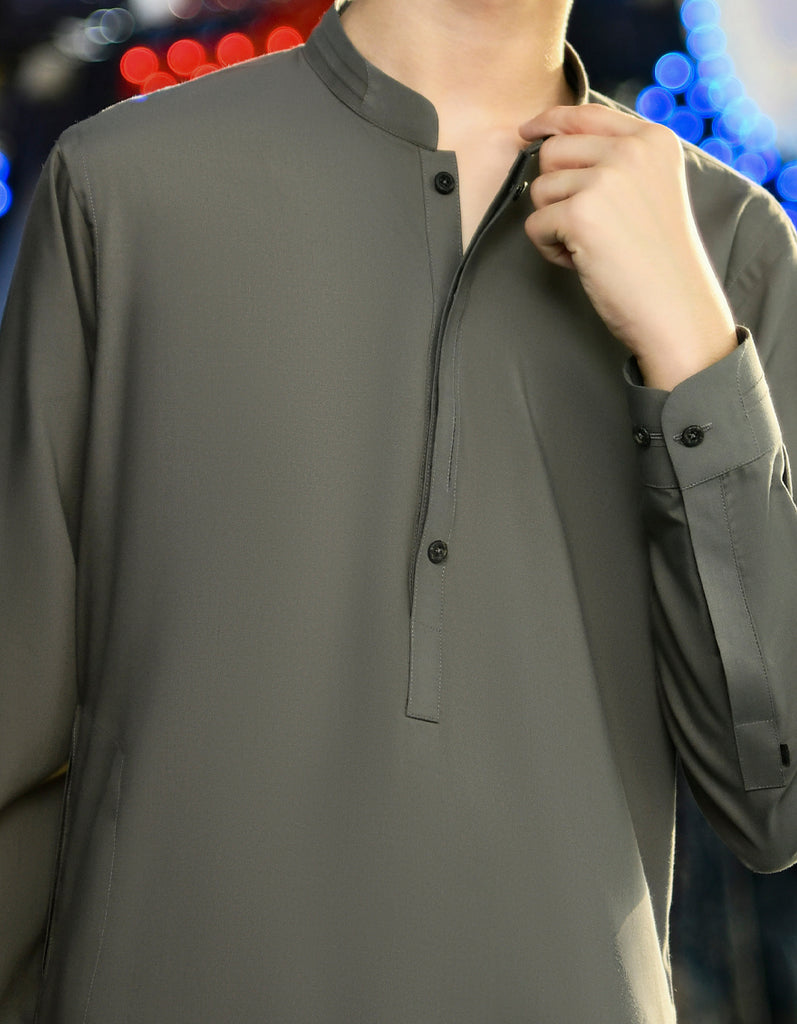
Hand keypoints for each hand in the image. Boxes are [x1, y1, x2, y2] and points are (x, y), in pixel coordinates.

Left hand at [518, 104, 737, 389]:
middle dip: (554, 190)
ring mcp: (607, 178)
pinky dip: (550, 249)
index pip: (586, 114)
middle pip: (552, 151)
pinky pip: (535, 224)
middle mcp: (632, 149)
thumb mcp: (650, 189)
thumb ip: (615, 160)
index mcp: (653, 139)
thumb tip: (550, 142)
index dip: (550, 121)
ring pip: (540, 188)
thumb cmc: (659, 259)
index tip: (527, 130)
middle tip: (584, 225)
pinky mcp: (581, 213)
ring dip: (553, 223)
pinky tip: (583, 261)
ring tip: (589, 247)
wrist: (676, 307)